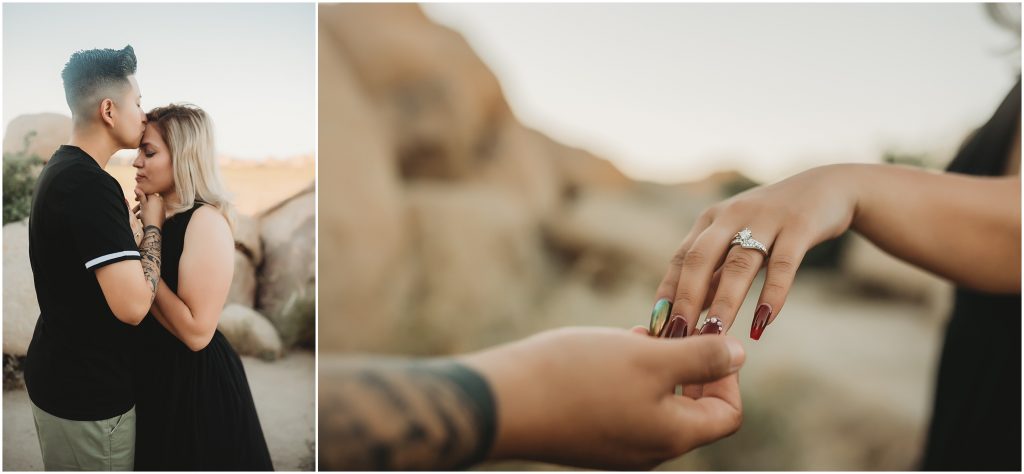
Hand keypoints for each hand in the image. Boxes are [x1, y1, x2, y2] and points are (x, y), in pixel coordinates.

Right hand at [134, 187, 164, 229]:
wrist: (154, 227)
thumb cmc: (148, 215)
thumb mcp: (143, 204)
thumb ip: (140, 196)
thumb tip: (136, 188)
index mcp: (156, 198)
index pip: (147, 194)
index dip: (140, 197)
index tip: (135, 200)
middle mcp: (161, 202)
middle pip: (148, 202)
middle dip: (140, 206)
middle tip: (134, 210)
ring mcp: (162, 209)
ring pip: (149, 208)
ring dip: (142, 211)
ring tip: (136, 216)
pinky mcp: (162, 215)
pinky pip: (153, 212)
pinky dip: (147, 214)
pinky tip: (141, 218)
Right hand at [460, 326, 744, 469]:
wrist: (503, 401)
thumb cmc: (579, 376)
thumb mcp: (650, 357)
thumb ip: (700, 358)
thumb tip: (738, 355)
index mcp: (673, 436)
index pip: (727, 413)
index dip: (727, 374)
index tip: (705, 338)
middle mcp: (649, 450)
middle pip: (692, 409)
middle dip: (690, 364)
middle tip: (672, 328)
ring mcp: (616, 446)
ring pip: (656, 404)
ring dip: (657, 367)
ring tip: (639, 333)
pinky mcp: (589, 436)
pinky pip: (625, 407)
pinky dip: (628, 377)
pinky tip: (608, 349)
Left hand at [655, 164, 858, 340]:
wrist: (828, 187)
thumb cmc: (773, 223)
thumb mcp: (738, 241)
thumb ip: (716, 272)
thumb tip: (690, 311)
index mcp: (711, 219)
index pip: (681, 257)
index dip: (668, 292)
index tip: (657, 326)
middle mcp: (732, 216)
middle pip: (700, 259)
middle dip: (686, 299)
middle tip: (678, 335)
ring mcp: (765, 219)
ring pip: (738, 265)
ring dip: (724, 303)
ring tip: (714, 336)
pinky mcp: (799, 226)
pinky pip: (782, 264)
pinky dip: (771, 295)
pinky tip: (763, 322)